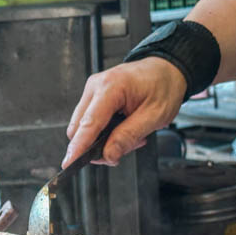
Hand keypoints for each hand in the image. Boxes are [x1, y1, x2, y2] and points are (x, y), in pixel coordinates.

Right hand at [63, 57, 186, 167]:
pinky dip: (104, 132)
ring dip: (102, 140)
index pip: (89, 123)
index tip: (69, 164)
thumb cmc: (163, 86)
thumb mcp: (154, 116)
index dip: (78, 147)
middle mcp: (96, 86)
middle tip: (125, 148)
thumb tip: (108, 155)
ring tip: (130, 135)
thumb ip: (128, 136)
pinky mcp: (94, 96)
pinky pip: (90, 122)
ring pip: (83, 128)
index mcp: (111, 87)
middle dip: (97, 146)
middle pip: (80, 128)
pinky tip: (123, 129)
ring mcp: (92, 90)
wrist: (166, 70)